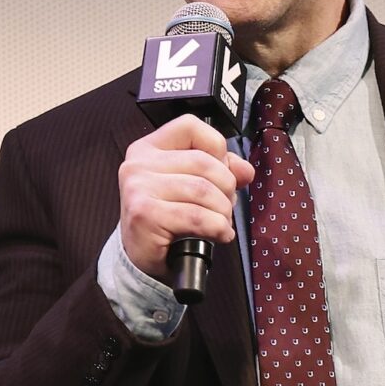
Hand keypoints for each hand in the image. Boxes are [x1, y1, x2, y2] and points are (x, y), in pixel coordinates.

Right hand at [118, 114, 254, 281]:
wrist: (140, 259)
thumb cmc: (166, 220)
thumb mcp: (190, 187)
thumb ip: (218, 170)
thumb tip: (245, 170)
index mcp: (149, 148)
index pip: (191, 126)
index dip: (217, 147)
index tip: (222, 171)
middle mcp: (139, 164)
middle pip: (203, 162)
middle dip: (226, 188)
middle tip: (225, 208)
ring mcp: (139, 188)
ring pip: (203, 190)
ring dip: (223, 211)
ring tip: (221, 223)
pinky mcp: (145, 214)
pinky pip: (197, 216)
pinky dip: (218, 228)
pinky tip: (219, 234)